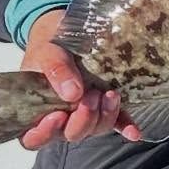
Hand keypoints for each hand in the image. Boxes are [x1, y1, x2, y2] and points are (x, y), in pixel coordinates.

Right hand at [19, 8, 142, 148]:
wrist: (65, 30)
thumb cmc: (48, 45)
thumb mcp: (46, 52)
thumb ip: (55, 70)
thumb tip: (73, 94)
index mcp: (37, 110)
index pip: (34, 138)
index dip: (44, 134)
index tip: (57, 116)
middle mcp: (61, 117)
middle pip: (71, 134)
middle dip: (83, 119)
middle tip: (90, 95)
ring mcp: (84, 113)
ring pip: (95, 129)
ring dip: (105, 116)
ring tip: (110, 93)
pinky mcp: (105, 107)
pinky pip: (117, 122)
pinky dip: (125, 127)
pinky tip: (134, 132)